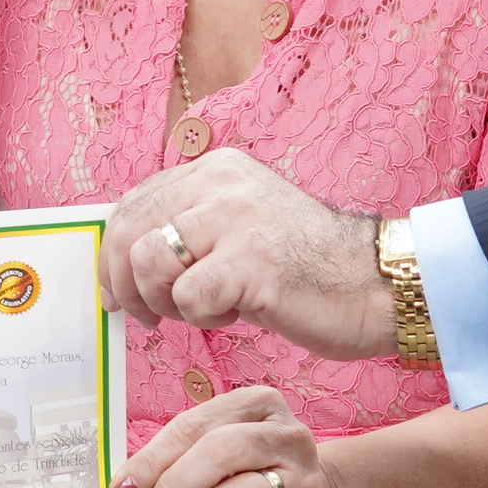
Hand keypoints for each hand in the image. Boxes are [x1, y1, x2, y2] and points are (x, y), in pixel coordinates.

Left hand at [101, 150, 397, 360]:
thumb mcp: (241, 226)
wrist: (375, 283)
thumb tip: (128, 260)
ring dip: (165, 301)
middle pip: (129, 231)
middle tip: (147, 317)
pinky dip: (201, 317)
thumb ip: (192, 228)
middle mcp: (221, 184)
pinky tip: (234, 315)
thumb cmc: (307, 267)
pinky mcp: (250, 261)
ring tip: (203, 311)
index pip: (133, 205)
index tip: (118, 293)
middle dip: (125, 285)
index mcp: (215, 170)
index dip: (113, 256)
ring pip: (149, 262)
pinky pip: (187, 296)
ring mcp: (236, 219)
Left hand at [108, 385, 346, 487]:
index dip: (151, 459)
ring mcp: (299, 482)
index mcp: (259, 404)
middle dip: (172, 487)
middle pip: (220, 452)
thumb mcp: (220, 446)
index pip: (194, 425)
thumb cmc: (253, 472)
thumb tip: (126, 485)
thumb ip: (178, 456)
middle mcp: (286, 436)